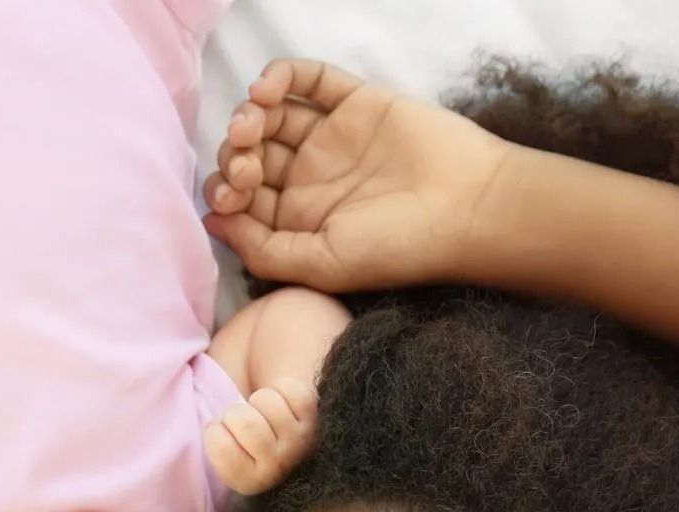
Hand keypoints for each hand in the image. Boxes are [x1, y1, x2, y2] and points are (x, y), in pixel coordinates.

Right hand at [204, 377, 319, 494]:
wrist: (292, 451)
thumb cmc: (247, 448)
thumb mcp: (225, 457)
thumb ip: (216, 445)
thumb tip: (200, 418)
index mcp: (248, 481)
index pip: (220, 447)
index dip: (215, 431)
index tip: (224, 435)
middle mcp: (277, 467)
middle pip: (245, 423)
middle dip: (235, 413)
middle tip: (241, 421)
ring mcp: (298, 442)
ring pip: (265, 401)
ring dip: (258, 400)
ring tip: (261, 413)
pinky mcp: (314, 418)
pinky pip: (289, 389)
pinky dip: (280, 388)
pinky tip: (280, 404)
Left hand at [205, 59, 514, 291]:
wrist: (468, 207)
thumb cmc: (400, 248)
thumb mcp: (322, 266)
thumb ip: (263, 251)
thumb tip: (210, 224)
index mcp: (300, 223)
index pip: (243, 201)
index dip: (225, 193)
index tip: (232, 196)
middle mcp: (312, 180)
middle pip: (251, 155)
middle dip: (235, 155)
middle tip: (245, 163)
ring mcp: (332, 138)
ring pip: (271, 116)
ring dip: (248, 115)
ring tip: (252, 122)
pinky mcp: (355, 102)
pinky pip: (309, 80)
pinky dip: (280, 77)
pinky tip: (267, 90)